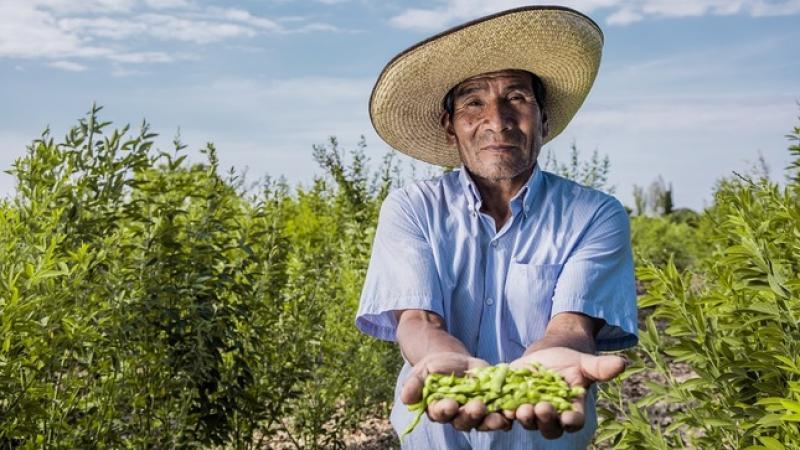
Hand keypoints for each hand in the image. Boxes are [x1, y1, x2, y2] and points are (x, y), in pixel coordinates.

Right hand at [400, 352, 511, 430]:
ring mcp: (476, 414)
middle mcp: (457, 416)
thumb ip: (414, 384)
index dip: (445, 410)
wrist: (456, 361)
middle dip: (471, 415)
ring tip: (499, 416)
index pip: (440, 414)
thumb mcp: (423, 370)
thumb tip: (405, 398)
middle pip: (464, 422)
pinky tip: (512, 411)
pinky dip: (506, 415)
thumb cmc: (435, 367)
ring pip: (483, 422)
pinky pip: (500, 415)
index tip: (450, 404)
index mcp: (438, 409)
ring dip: (491, 421)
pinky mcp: (492, 407)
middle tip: (478, 406)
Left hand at [508, 347, 625, 438]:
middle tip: (542, 408)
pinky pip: (508, 412)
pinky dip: (505, 410)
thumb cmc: (569, 361)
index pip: (574, 421)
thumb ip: (599, 368)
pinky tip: (501, 405)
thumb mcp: (583, 363)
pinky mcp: (513, 404)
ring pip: (529, 421)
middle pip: (550, 427)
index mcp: (573, 410)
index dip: (571, 420)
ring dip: (525, 417)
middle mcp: (553, 417)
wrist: (545, 356)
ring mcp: (532, 412)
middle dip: (545, 420)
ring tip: (521, 408)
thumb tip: (622, 364)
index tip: (569, 417)